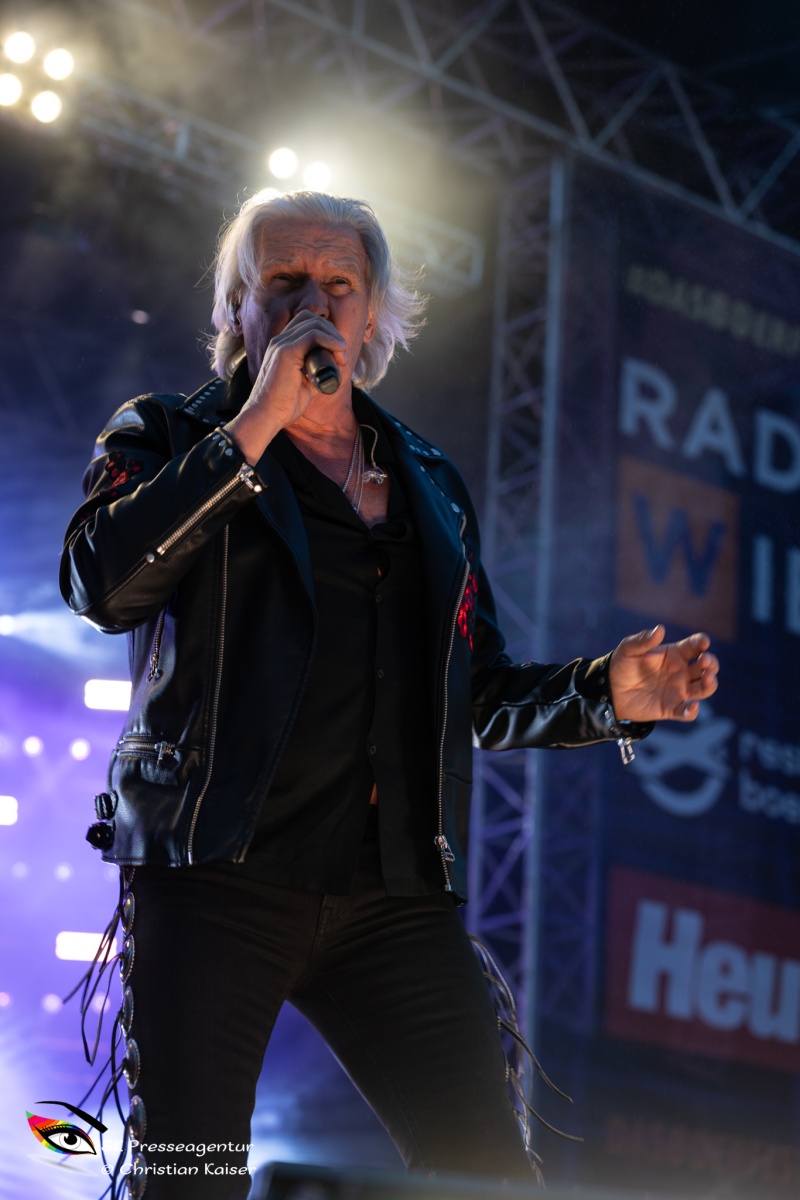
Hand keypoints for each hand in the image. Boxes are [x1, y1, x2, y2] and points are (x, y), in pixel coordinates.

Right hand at [226, 310, 347, 463]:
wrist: (268, 415)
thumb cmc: (284, 404)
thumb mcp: (306, 385)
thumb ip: (316, 375)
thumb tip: (336, 370)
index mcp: (283, 346)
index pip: (307, 323)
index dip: (327, 334)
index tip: (339, 355)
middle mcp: (281, 340)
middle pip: (312, 319)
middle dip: (333, 334)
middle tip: (343, 357)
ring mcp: (282, 344)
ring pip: (315, 324)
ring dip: (334, 338)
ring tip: (342, 358)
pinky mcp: (286, 351)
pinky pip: (313, 335)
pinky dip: (330, 340)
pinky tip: (339, 351)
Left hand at [608, 626, 718, 722]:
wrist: (610, 690)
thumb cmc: (622, 665)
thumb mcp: (629, 649)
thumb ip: (643, 640)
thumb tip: (660, 629)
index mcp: (675, 654)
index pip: (694, 646)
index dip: (701, 642)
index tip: (703, 642)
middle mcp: (682, 672)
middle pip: (706, 667)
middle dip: (711, 663)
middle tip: (706, 661)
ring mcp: (679, 690)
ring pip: (703, 688)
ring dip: (710, 684)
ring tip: (708, 679)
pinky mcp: (671, 708)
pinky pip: (687, 712)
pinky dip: (692, 711)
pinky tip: (691, 706)